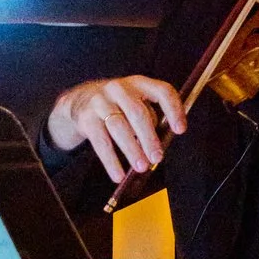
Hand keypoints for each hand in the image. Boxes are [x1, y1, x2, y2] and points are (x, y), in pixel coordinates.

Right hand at [46, 74, 185, 181]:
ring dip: (132, 149)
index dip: (173, 110)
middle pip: (137, 112)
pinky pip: (100, 142)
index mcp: (138, 84)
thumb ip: (150, 119)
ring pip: (119, 127)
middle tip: (157, 157)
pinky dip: (110, 161)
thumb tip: (159, 147)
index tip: (180, 130)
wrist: (79, 101)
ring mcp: (100, 102)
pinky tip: (118, 175)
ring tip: (141, 167)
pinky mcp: (86, 118)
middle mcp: (119, 89)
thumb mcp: (134, 103)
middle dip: (149, 138)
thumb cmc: (117, 106)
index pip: (162, 91)